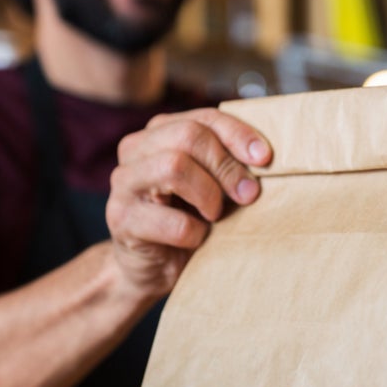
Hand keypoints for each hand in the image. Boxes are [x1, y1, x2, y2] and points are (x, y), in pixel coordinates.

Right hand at [106, 108, 271, 299]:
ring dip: (208, 195)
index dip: (238, 135)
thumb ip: (226, 164)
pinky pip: (172, 221)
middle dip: (226, 165)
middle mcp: (135, 149)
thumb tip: (263, 158)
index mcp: (159, 132)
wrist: (150, 268)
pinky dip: (196, 233)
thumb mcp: (210, 185)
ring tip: (215, 215)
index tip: (265, 158)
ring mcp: (123, 183)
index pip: (204, 119)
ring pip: (174, 167)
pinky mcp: (121, 219)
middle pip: (188, 136)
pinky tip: (197, 238)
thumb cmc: (186, 220)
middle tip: (247, 194)